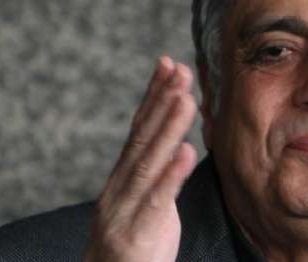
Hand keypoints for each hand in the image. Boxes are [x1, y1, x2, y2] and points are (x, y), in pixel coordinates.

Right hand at [83, 56, 197, 261]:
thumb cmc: (132, 248)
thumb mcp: (145, 204)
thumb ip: (158, 174)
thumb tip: (176, 143)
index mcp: (124, 178)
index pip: (139, 128)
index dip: (153, 96)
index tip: (168, 64)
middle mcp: (120, 187)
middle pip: (142, 137)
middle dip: (161, 101)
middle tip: (180, 69)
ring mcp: (125, 210)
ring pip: (148, 163)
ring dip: (168, 128)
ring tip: (185, 99)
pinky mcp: (137, 233)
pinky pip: (157, 201)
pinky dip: (171, 174)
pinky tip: (186, 152)